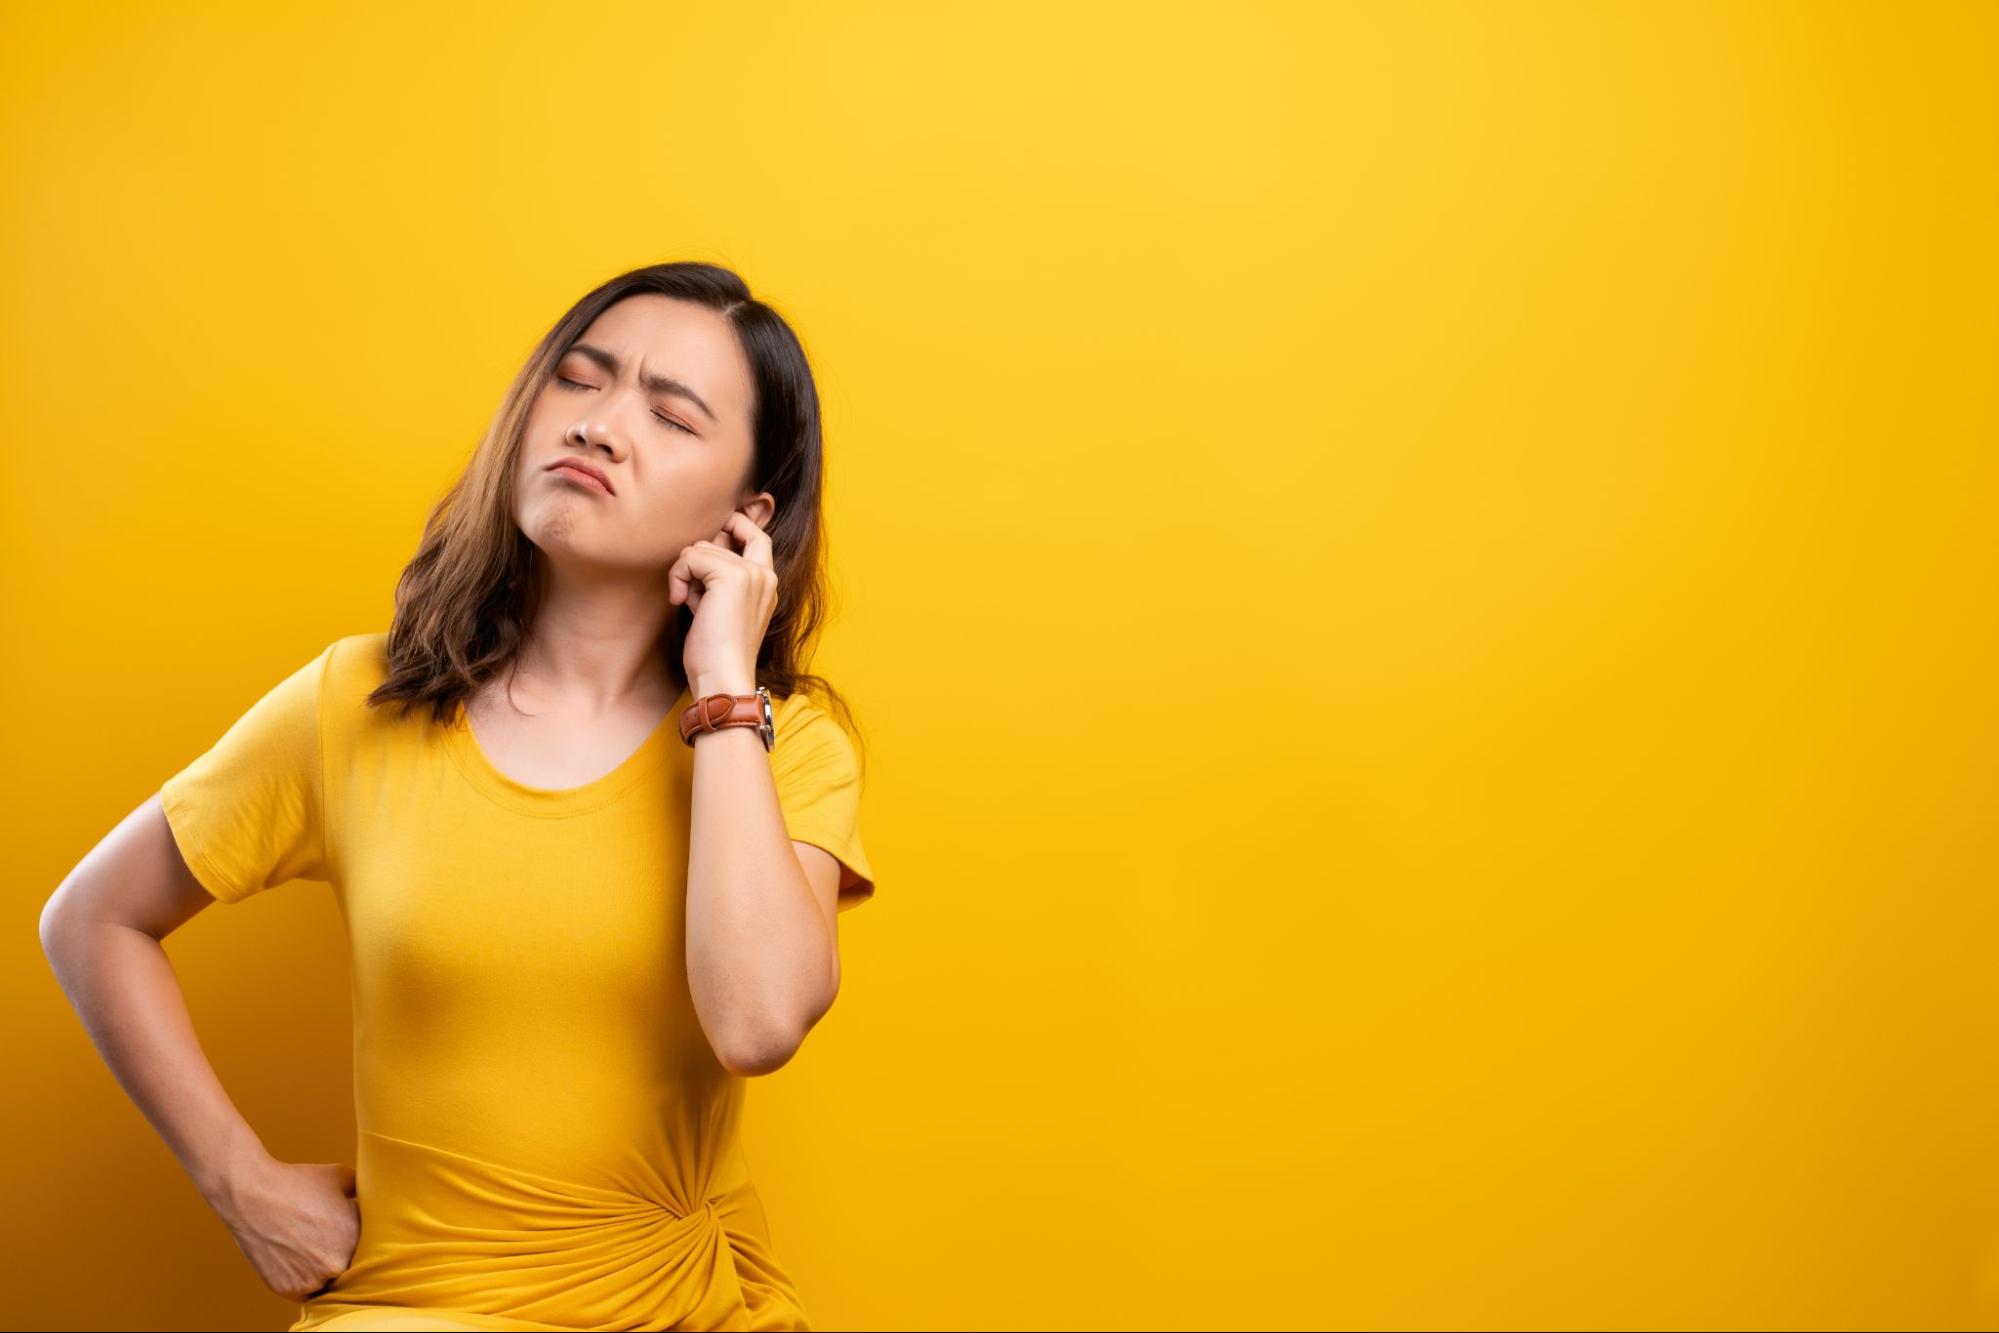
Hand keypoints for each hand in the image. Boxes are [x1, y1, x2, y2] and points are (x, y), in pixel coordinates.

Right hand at [210, 1155, 360, 1302]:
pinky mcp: (290, 1290)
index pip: (372, 1248)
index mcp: (357, 1238)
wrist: (252, 1195)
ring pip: (330, 1281)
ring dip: (325, 1270)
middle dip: (345, 1255)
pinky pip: (308, 1291)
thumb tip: (380, 1197)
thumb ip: (367, 1193)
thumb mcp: (345, 1177)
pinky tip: (299, 1257)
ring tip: (311, 1246)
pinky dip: (306, 1278)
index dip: (361, 1238)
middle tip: (328, 1239)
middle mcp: (338, 1263)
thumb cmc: (299, 1182)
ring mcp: (313, 1280)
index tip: (350, 1229)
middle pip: (351, 1267)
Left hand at [669, 509, 777, 695]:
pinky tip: (680, 601)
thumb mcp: (722, 608)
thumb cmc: (716, 653)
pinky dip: (678, 576)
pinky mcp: (732, 576)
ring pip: (700, 548)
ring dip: (684, 572)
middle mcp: (764, 574)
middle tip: (693, 596)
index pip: (756, 535)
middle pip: (718, 541)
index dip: (733, 526)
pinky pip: (691, 557)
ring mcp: (750, 573)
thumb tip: (695, 548)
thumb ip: (717, 579)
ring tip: (691, 603)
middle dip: (696, 564)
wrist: (723, 677)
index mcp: (767, 584)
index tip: (705, 548)